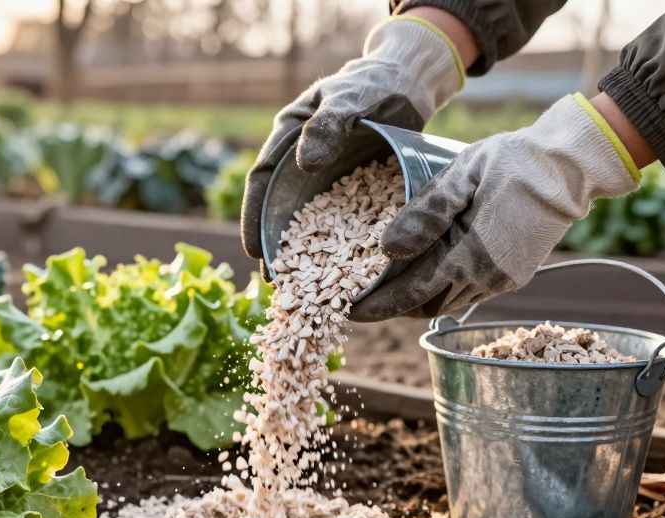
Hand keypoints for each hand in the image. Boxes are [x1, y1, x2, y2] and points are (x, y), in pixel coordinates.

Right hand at [240, 15, 464, 259]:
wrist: (410, 82)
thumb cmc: (375, 83)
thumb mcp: (350, 98)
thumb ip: (328, 126)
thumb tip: (305, 164)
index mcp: (288, 136)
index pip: (262, 180)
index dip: (254, 217)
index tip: (255, 251)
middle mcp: (301, 161)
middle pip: (280, 207)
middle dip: (277, 246)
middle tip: (276, 283)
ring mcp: (327, 177)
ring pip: (310, 219)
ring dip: (306, 253)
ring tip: (306, 288)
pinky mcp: (353, 188)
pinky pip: (343, 220)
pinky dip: (340, 245)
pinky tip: (346, 272)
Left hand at [349, 94, 641, 321]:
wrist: (571, 167)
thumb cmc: (513, 162)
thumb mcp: (462, 175)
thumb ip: (426, 213)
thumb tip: (389, 249)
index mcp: (471, 256)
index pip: (412, 292)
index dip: (379, 304)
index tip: (348, 308)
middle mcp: (487, 278)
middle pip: (425, 306)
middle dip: (392, 306)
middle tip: (361, 295)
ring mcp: (502, 281)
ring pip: (446, 303)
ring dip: (416, 299)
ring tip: (387, 286)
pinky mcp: (512, 276)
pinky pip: (465, 293)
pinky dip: (440, 289)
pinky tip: (425, 272)